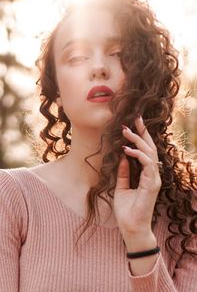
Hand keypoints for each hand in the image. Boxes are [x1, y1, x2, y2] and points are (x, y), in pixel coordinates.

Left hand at [113, 116, 161, 241]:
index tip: (132, 124)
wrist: (130, 228)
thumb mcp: (121, 187)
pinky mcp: (152, 184)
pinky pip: (147, 164)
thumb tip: (122, 156)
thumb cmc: (127, 210)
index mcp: (146, 174)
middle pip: (150, 148)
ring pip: (149, 153)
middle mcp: (152, 174)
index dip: (140, 136)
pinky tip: (127, 149)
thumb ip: (124, 172)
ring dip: (137, 140)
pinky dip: (137, 155)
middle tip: (135, 117)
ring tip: (125, 131)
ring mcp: (154, 178)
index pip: (145, 151)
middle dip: (142, 131)